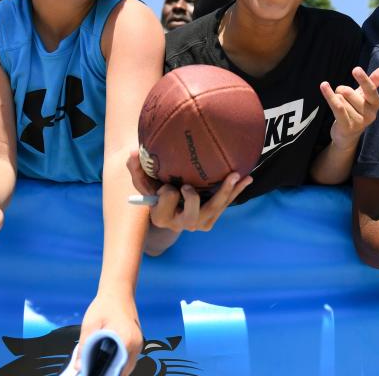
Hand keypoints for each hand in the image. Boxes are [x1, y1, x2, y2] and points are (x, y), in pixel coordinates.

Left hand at [78, 289, 142, 374]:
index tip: (91, 373)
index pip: (118, 370)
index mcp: (126, 341)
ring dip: (114, 368)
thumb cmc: (105, 305)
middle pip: (123, 371)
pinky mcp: (137, 340)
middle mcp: (136, 344)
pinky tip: (106, 359)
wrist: (118, 291)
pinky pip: (129, 357)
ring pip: (127, 365)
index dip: (104, 374)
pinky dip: (119, 361)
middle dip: (108, 373)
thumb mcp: (90, 326)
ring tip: (98, 367)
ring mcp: (138, 342)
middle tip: (92, 370)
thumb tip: (79, 367)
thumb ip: (84, 348)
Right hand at [126, 151, 252, 232]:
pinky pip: (225, 205)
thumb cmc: (157, 191)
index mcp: (160, 216)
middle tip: (192, 186)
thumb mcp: (145, 182)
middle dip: (193, 199)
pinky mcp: (212, 220)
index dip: (167, 193)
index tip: (168, 186)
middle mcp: (180, 223)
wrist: (172, 212)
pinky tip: (247, 178)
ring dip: (227, 191)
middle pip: (191, 211)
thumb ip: (137, 170)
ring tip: (238, 175)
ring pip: (214, 207)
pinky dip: (235, 191)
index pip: (166, 201)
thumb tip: (131, 153)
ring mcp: (199, 223)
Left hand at [323, 66, 378, 150]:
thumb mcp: (365, 96)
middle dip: (342, 91)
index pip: (370, 89)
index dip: (363, 79)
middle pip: (349, 92)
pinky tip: (324, 86)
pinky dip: (329, 95)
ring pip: (340, 99)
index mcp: (376, 104)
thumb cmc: (357, 110)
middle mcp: (370, 114)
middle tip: (343, 98)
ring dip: (336, 99)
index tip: (355, 69)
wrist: (348, 134)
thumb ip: (374, 82)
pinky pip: (337, 107)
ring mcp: (359, 122)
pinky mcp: (347, 127)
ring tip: (340, 108)